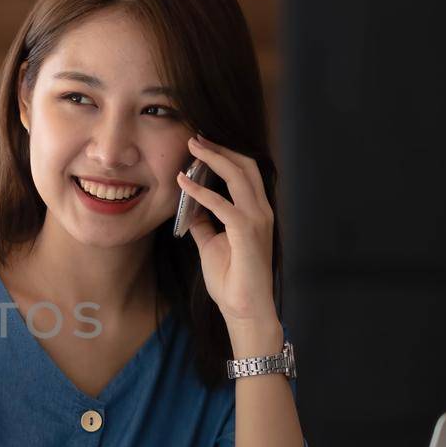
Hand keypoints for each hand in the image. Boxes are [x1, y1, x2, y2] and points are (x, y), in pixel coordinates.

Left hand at [175, 134, 279, 336]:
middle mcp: (261, 211)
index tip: (201, 145)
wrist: (244, 309)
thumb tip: (190, 207)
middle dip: (221, 148)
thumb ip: (204, 223)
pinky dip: (201, 191)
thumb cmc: (232, 279)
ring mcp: (257, 220)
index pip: (245, 173)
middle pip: (246, 166)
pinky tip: (184, 182)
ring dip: (213, 158)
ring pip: (239, 176)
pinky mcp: (247, 232)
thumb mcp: (212, 244)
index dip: (224, 155)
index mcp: (256, 212)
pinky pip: (222, 204)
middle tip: (195, 137)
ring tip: (192, 146)